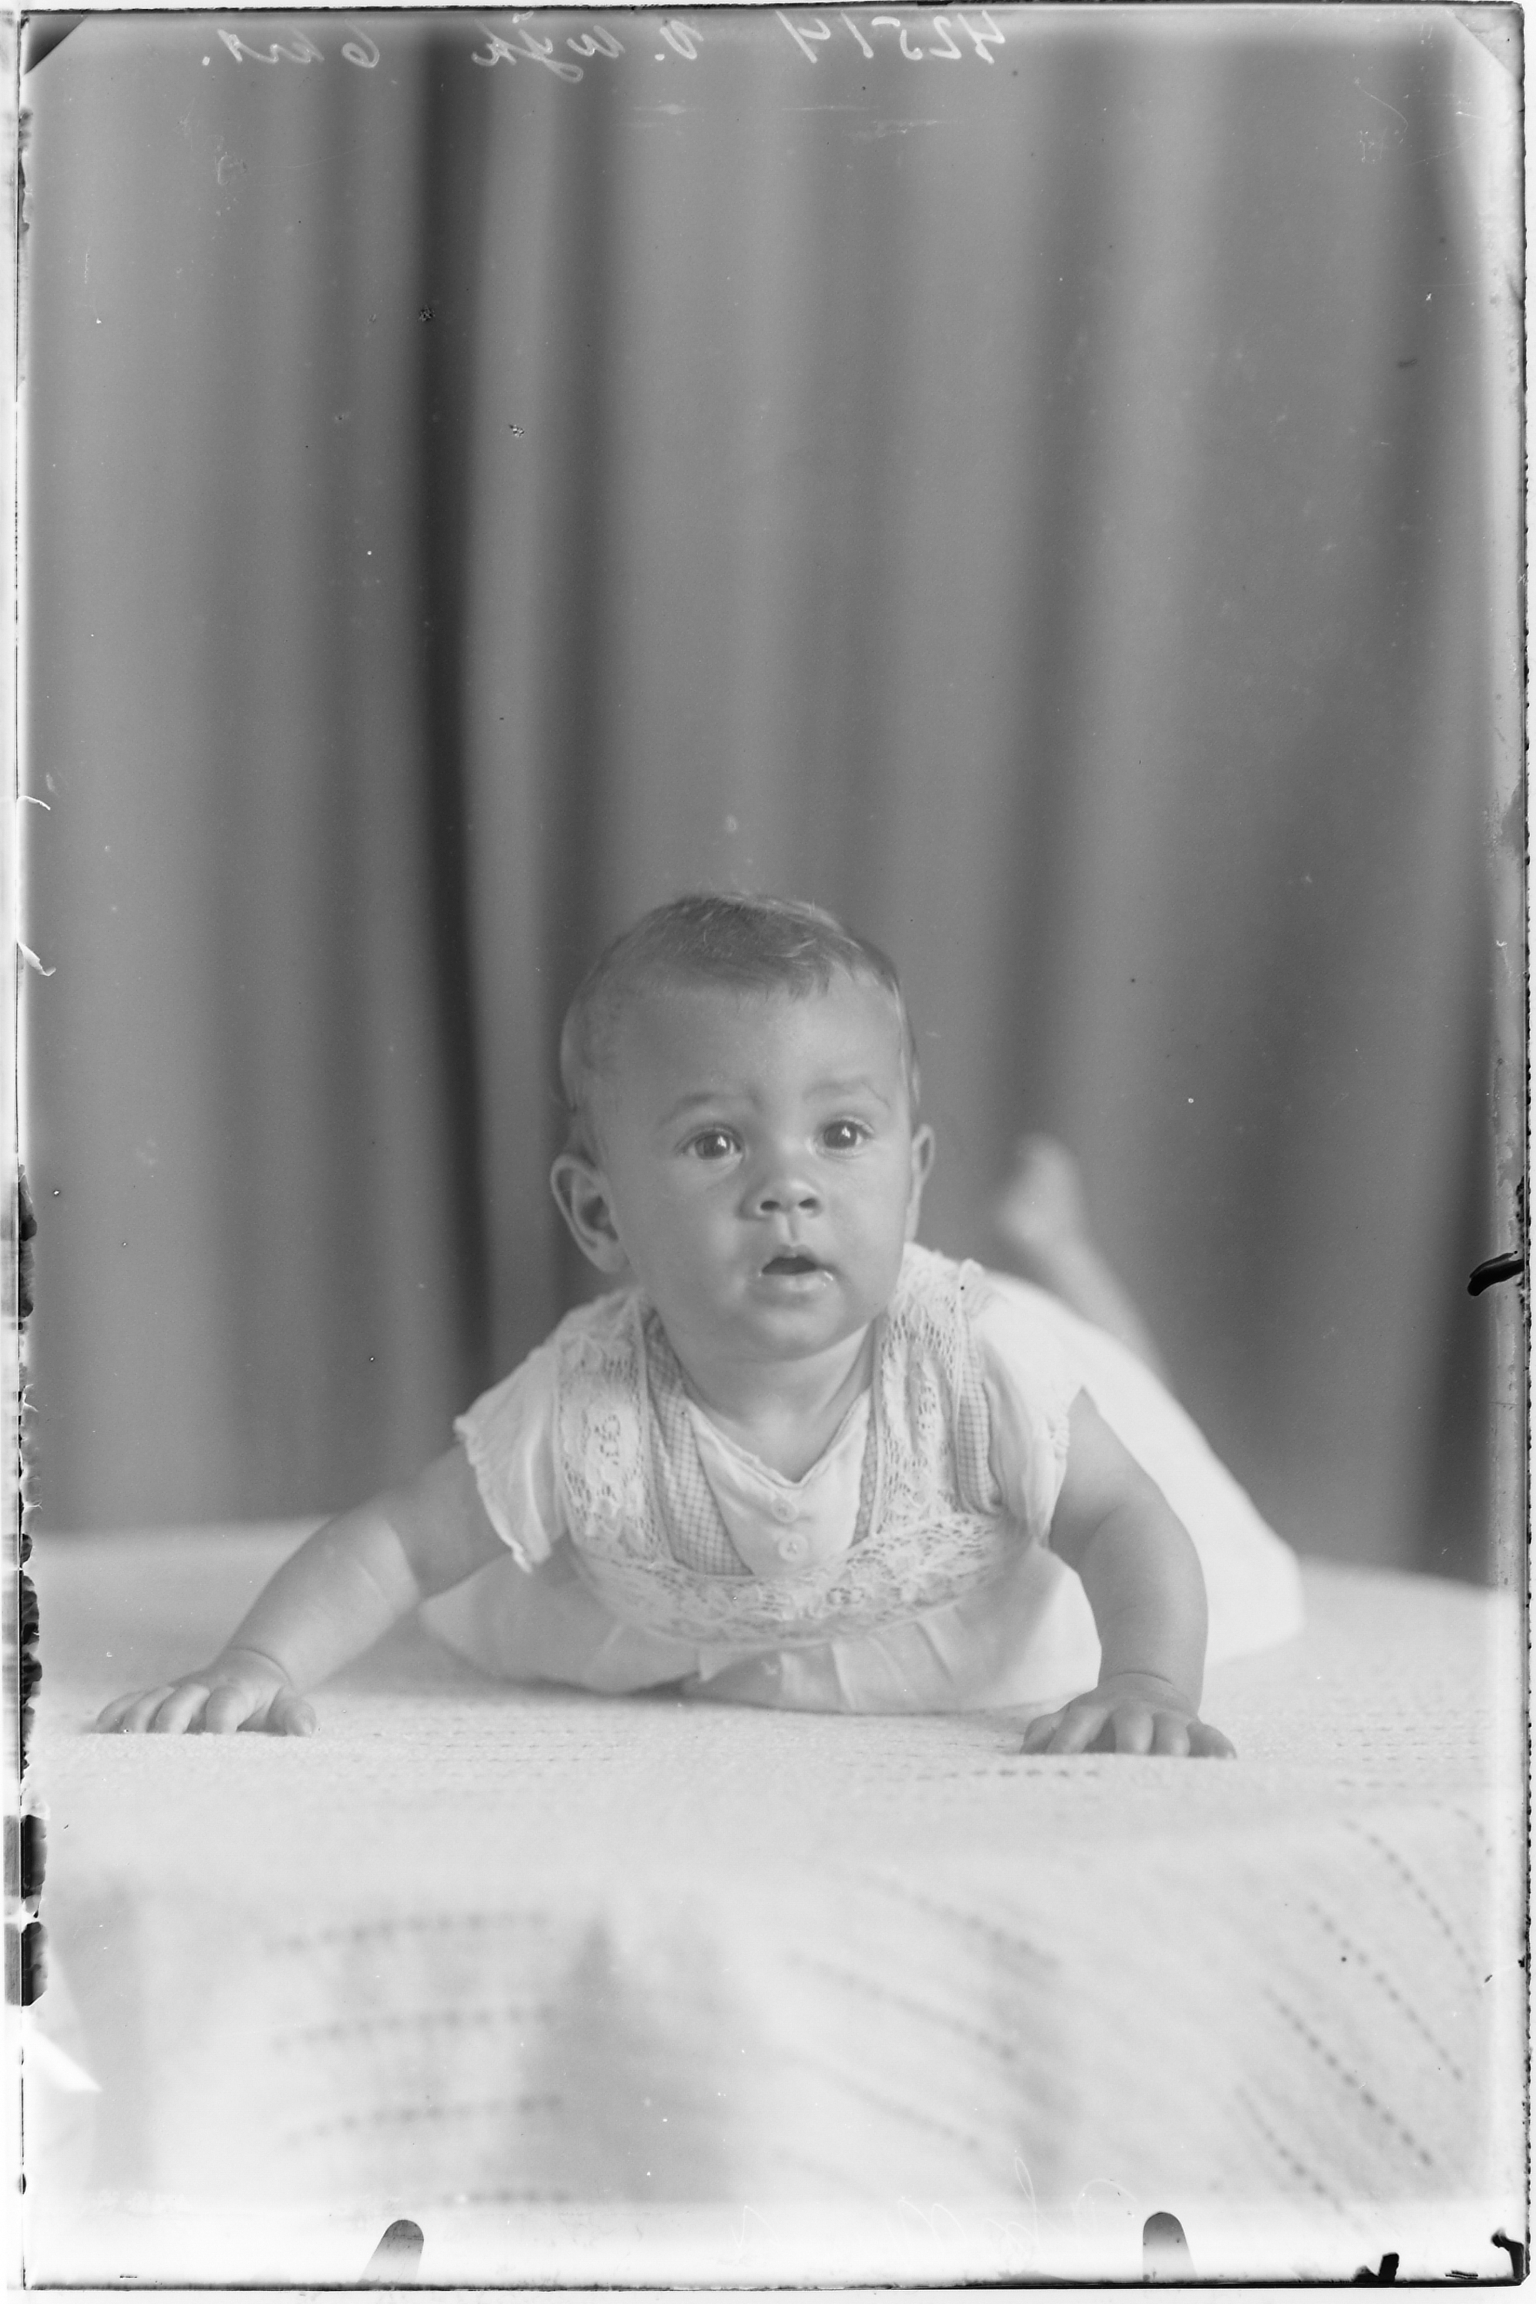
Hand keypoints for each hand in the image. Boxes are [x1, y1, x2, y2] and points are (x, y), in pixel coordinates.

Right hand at [95, 1647, 316, 1735]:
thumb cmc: (268, 1699)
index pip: (228, 1701)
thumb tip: (306, 1731)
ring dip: (139, 1716)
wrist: (250, 1668)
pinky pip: (134, 1698)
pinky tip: (102, 1726)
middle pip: (184, 1697)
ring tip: (126, 1738)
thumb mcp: (287, 1703)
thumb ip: (296, 1716)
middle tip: (162, 1738)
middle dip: (172, 1715)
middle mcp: (203, 1688)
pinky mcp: (159, 1694)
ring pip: (154, 1697)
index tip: (217, 1735)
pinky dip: (118, 1710)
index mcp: (237, 1691)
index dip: (222, 1716)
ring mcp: (178, 1689)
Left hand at [1020, 1671, 1234, 1757]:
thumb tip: (1025, 1755)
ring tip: (1171, 1775)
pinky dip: (1218, 1749)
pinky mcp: (1195, 1727)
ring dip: (1172, 1752)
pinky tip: (1225, 1763)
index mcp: (1097, 1710)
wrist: (1148, 1684)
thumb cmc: (1101, 1716)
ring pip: (1172, 1734)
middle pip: (1132, 1728)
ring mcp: (1166, 1719)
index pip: (1079, 1725)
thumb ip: (1047, 1732)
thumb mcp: (1072, 1716)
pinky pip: (1210, 1737)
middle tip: (1124, 1775)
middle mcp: (1133, 1712)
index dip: (1067, 1744)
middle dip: (1129, 1750)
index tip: (1057, 1766)